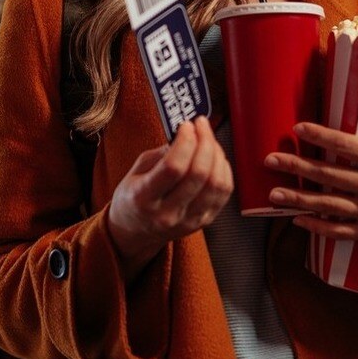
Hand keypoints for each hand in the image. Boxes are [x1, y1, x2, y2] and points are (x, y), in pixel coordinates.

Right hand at [105, 117, 231, 277]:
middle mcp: (167, 213)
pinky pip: (224, 192)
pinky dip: (224, 169)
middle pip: (199, 174)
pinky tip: (215, 158)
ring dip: (217, 154)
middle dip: (205, 141)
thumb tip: (187, 134)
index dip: (186, 141)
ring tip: (208, 140)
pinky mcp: (204, 222)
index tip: (186, 125)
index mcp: (143, 198)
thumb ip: (160, 154)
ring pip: (216, 183)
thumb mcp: (135, 172)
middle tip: (201, 125)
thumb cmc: (133, 198)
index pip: (173, 167)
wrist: (135, 233)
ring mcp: (188, 221)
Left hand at [265, 79, 357, 281]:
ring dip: (298, 199)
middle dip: (296, 166)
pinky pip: (340, 230)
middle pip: (328, 175)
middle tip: (269, 160)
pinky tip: (298, 221)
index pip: (349, 145)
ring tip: (272, 194)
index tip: (298, 128)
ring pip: (328, 204)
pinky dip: (317, 227)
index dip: (321, 135)